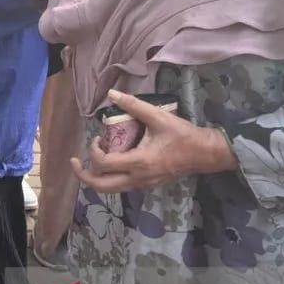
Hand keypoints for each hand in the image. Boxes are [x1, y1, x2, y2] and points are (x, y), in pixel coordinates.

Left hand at [70, 90, 237, 192]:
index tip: (97, 138)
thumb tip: (112, 93)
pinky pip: (123, 186)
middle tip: (75, 161)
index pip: (104, 165)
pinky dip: (111, 177)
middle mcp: (139, 178)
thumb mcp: (158, 117)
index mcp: (140, 163)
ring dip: (97, 178)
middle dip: (84, 175)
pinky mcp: (149, 184)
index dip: (93, 152)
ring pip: (112, 190)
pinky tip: (112, 162)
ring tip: (91, 162)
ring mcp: (144, 184)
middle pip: (102, 187)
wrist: (207, 154)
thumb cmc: (183, 135)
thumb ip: (134, 105)